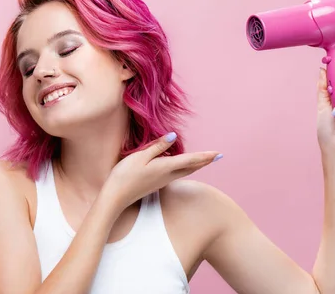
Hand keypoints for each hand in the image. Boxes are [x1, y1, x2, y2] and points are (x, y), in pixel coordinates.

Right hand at [104, 132, 221, 213]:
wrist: (116, 197)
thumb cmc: (125, 175)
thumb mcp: (140, 156)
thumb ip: (158, 146)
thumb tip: (174, 136)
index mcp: (165, 167)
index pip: (190, 160)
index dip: (205, 156)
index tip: (218, 153)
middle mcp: (167, 175)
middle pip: (191, 167)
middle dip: (204, 161)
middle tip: (217, 156)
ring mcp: (162, 181)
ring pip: (185, 171)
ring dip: (196, 165)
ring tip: (204, 160)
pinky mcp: (156, 183)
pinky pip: (176, 174)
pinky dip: (185, 168)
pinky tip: (182, 165)